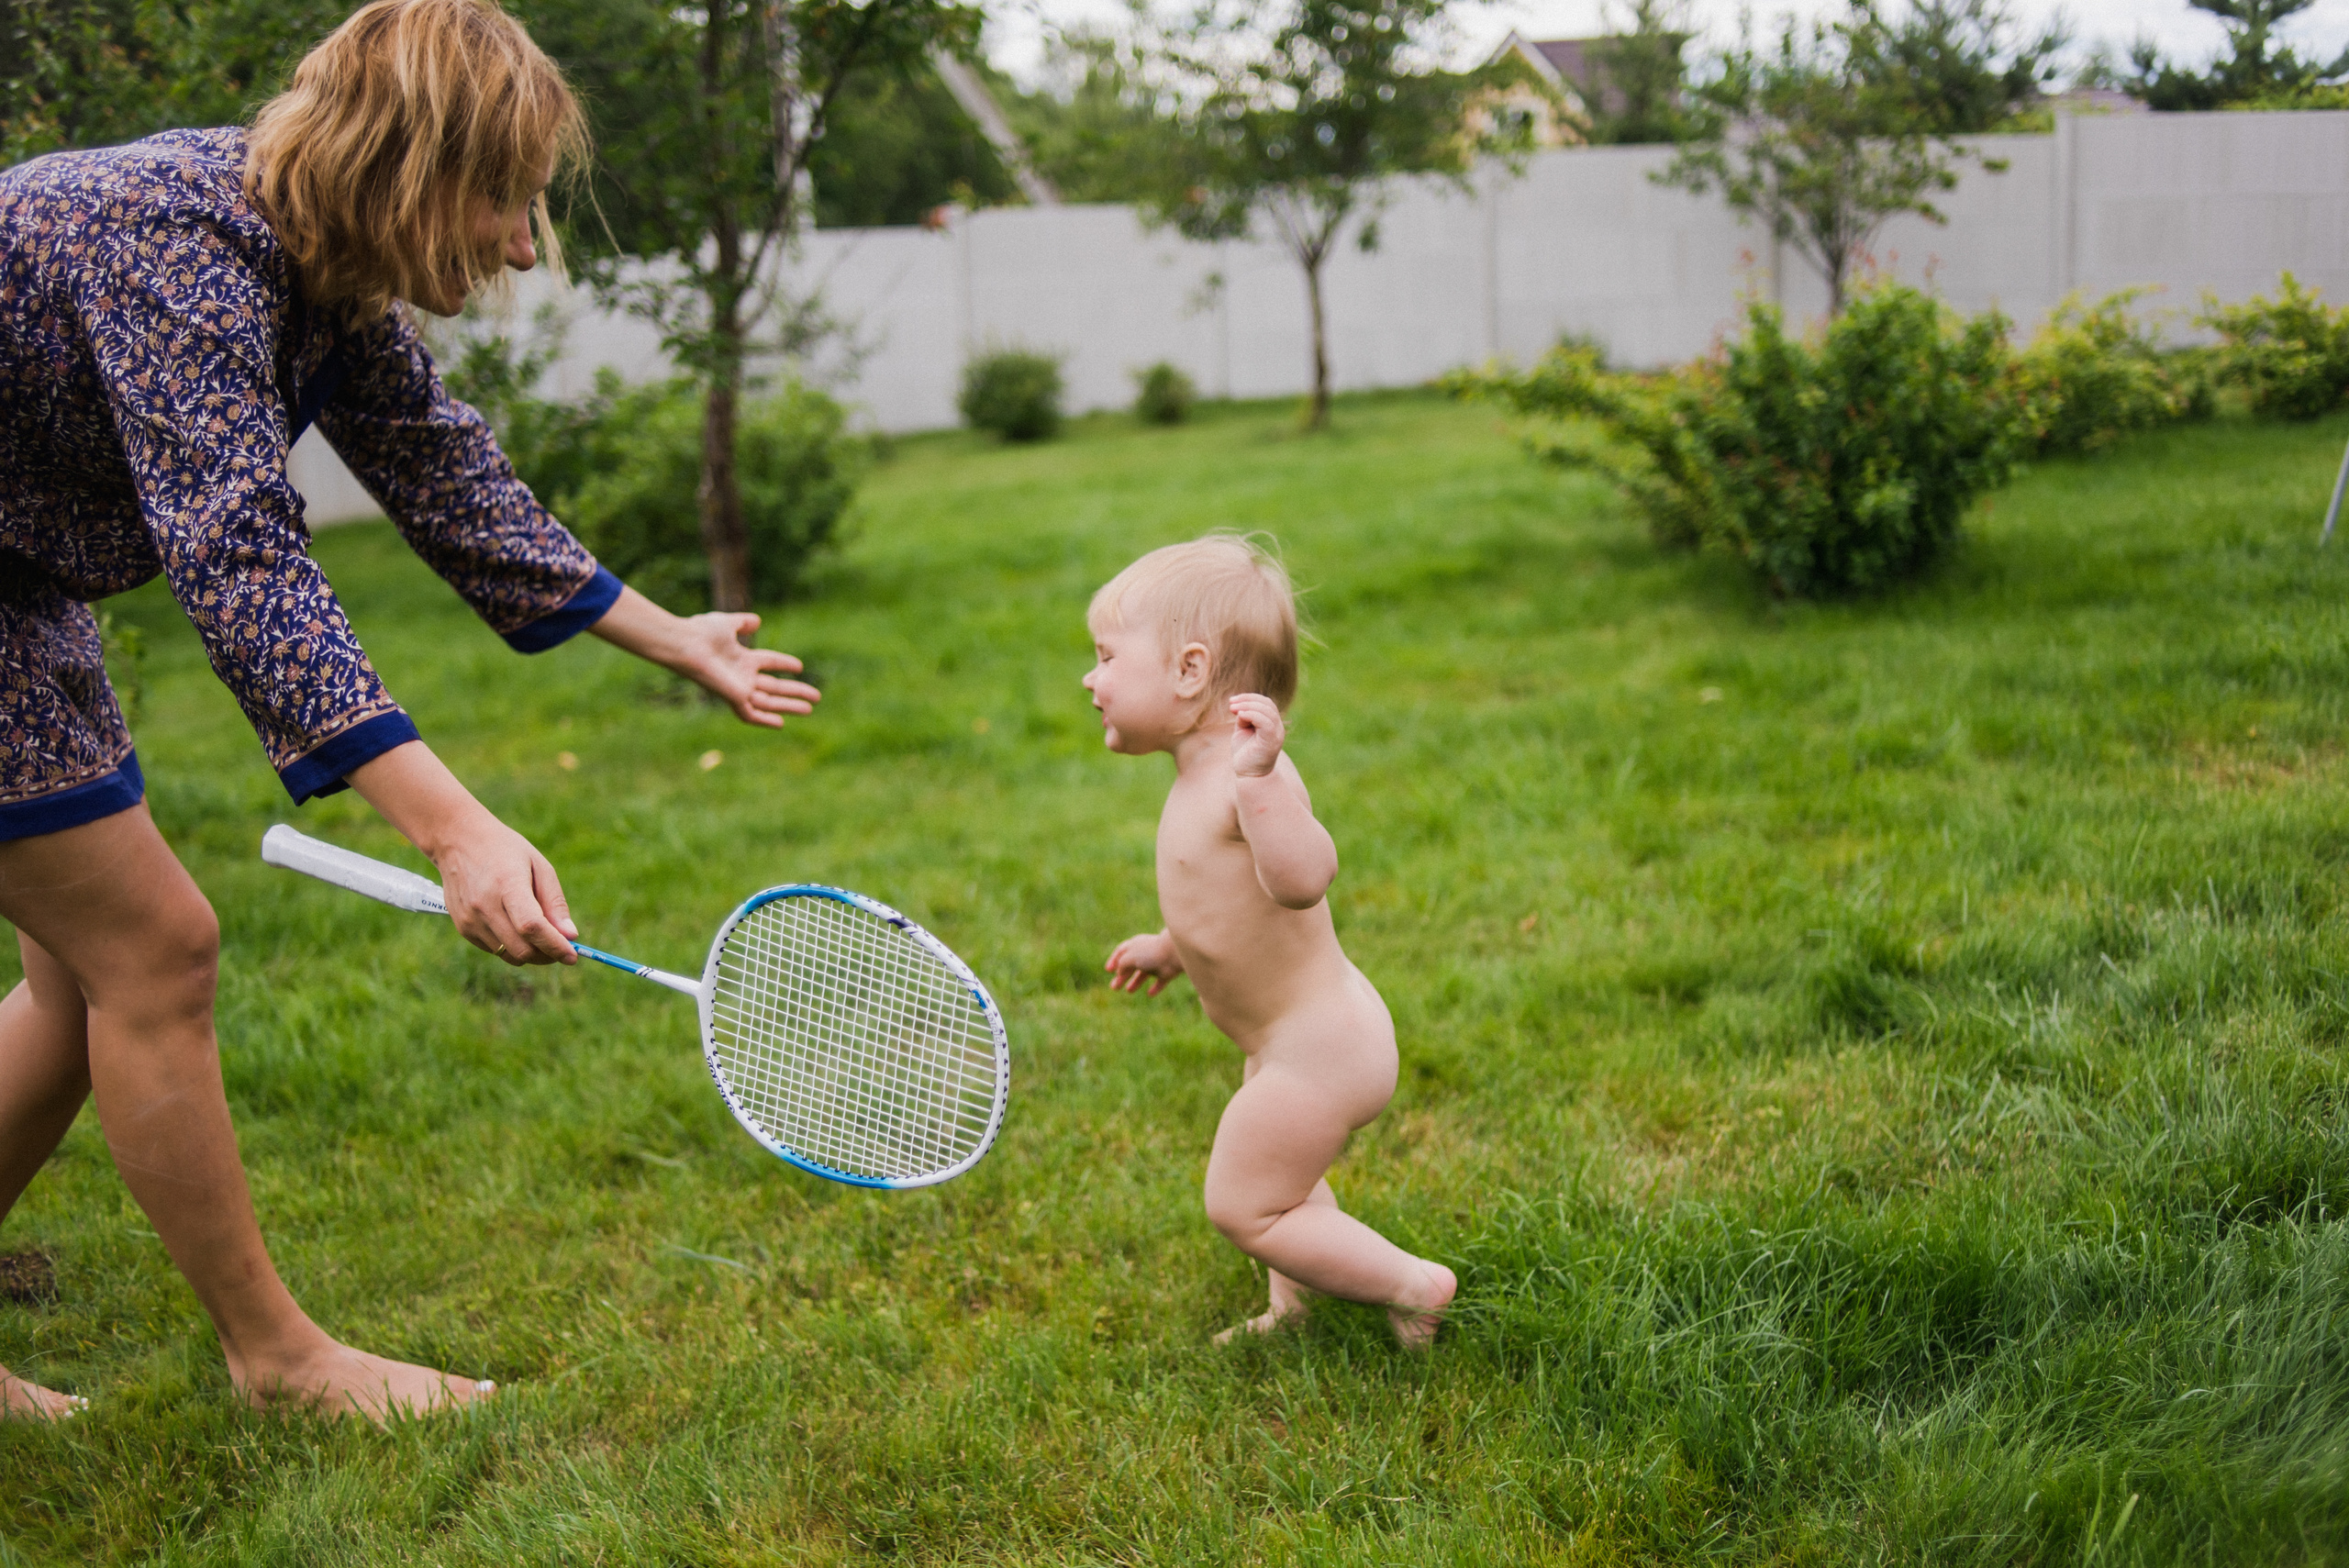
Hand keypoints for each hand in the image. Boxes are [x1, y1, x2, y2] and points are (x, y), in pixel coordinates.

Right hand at [432, 814, 578, 964]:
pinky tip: (513, 924)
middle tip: (560, 948)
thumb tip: (570, 936)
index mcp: (507, 885)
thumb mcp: (538, 866)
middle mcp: (485, 906)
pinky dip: (510, 946)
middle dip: (546, 955)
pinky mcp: (463, 928)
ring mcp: (470, 919)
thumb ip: (554, 902)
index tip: (573, 956)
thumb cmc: (506, 851)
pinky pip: (494, 950)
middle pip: (522, 948)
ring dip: (530, 952)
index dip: (554, 945)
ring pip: (509, 954)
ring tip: (538, 933)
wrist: (458, 842)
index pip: (532, 927)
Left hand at [665, 611, 820, 729]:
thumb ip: (741, 622)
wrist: (685, 644)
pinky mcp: (733, 697)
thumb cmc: (701, 632)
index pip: (768, 663)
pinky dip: (764, 720)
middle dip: (795, 692)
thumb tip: (756, 621)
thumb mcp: (726, 623)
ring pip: (768, 702)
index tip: (799, 667)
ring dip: (789, 706)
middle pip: (773, 687)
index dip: (783, 664)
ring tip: (810, 709)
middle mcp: (741, 676)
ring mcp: (738, 688)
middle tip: (816, 697)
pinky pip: (750, 714)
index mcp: (741, 659)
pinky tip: (781, 724)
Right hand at [1105, 931, 1182, 996]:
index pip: (1122, 951)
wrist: (1174, 954)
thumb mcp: (1129, 957)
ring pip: (1144, 974)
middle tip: (1113, 987)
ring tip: (1129, 991)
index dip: (1114, 960)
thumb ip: (1122, 964)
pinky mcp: (1167, 973)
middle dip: (1122, 976)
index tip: (1108, 970)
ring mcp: (1157, 963)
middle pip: (1131, 965)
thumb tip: (1120, 972)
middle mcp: (1145, 953)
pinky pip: (1160, 981)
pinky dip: (1155, 987)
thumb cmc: (1150, 953)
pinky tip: (1150, 994)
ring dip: (1135, 982)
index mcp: (1136, 945)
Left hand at [1228, 694, 1284, 777]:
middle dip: (1247, 699)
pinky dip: (1252, 715)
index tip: (1232, 700)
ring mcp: (1276, 735)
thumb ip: (1244, 718)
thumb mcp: (1243, 731)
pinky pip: (1265, 722)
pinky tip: (1240, 715)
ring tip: (1233, 708)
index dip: (1249, 697)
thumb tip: (1240, 707)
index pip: (1266, 703)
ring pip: (1267, 711)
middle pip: (1267, 704)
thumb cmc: (1245, 755)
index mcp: (1272, 724)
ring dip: (1248, 706)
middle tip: (1231, 703)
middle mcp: (1277, 728)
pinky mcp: (1271, 742)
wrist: (1249, 776)